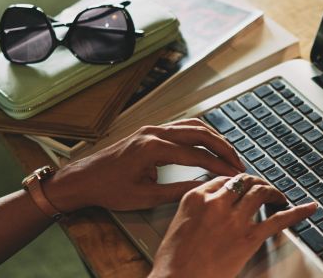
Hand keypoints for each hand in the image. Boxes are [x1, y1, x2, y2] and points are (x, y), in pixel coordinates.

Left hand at [45, 119, 245, 212]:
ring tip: (229, 154)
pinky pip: (182, 126)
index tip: (233, 175)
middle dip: (223, 148)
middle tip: (238, 163)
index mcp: (152, 148)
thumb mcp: (145, 197)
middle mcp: (153, 133)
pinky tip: (209, 144)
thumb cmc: (108, 189)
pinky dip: (200, 134)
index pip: (195, 154)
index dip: (218, 166)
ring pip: (193, 125)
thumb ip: (178, 190)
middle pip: (200, 133)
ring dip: (214, 138)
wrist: (83, 179)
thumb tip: (204, 188)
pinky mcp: (150, 131)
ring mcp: (152, 129)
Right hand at [149, 174, 317, 277]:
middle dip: (256, 183)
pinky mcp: (249, 237)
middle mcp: (217, 203)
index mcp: (196, 197)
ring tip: (279, 197)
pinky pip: (278, 219)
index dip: (237, 183)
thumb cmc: (173, 260)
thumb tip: (214, 206)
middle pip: (244, 181)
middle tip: (263, 188)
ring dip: (273, 192)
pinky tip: (308, 208)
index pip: (223, 179)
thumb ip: (198, 209)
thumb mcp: (179, 224)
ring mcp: (234, 219)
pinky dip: (297, 212)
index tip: (243, 188)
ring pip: (261, 192)